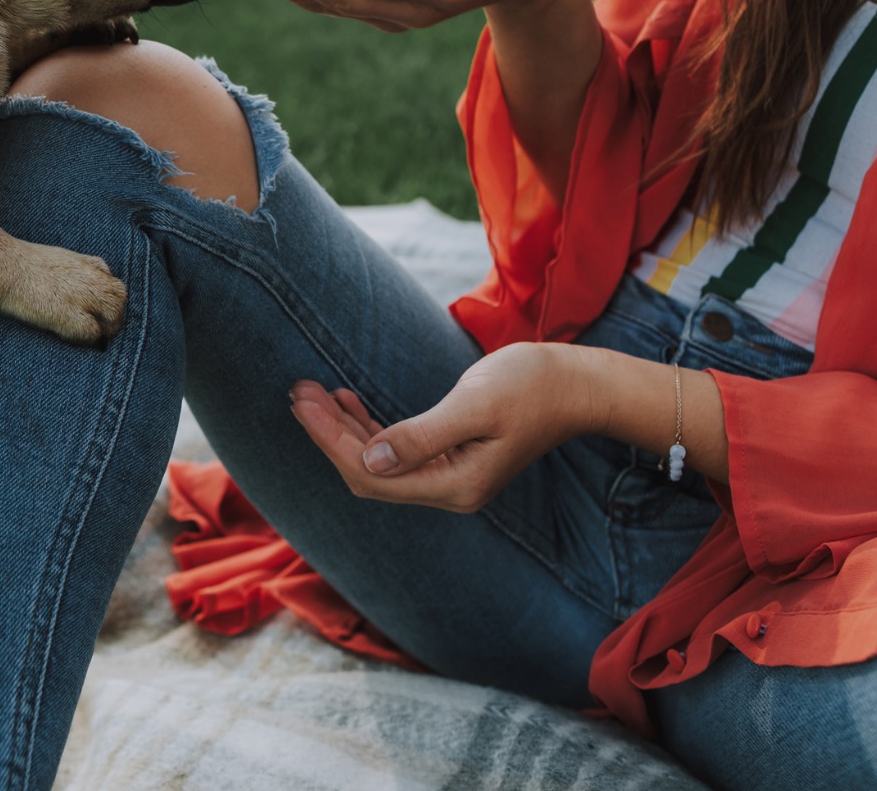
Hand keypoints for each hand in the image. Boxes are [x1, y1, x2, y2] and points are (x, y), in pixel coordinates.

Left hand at [288, 343, 593, 512]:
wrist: (579, 385)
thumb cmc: (532, 386)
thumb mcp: (475, 405)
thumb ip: (422, 435)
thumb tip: (371, 458)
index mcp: (454, 485)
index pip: (372, 473)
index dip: (331, 439)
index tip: (303, 402)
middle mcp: (449, 491)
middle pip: (369, 473)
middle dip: (329, 434)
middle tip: (297, 391)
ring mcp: (451, 477)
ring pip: (378, 462)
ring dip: (344, 429)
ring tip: (312, 392)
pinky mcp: (453, 457)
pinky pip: (396, 451)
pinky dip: (368, 427)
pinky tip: (349, 402)